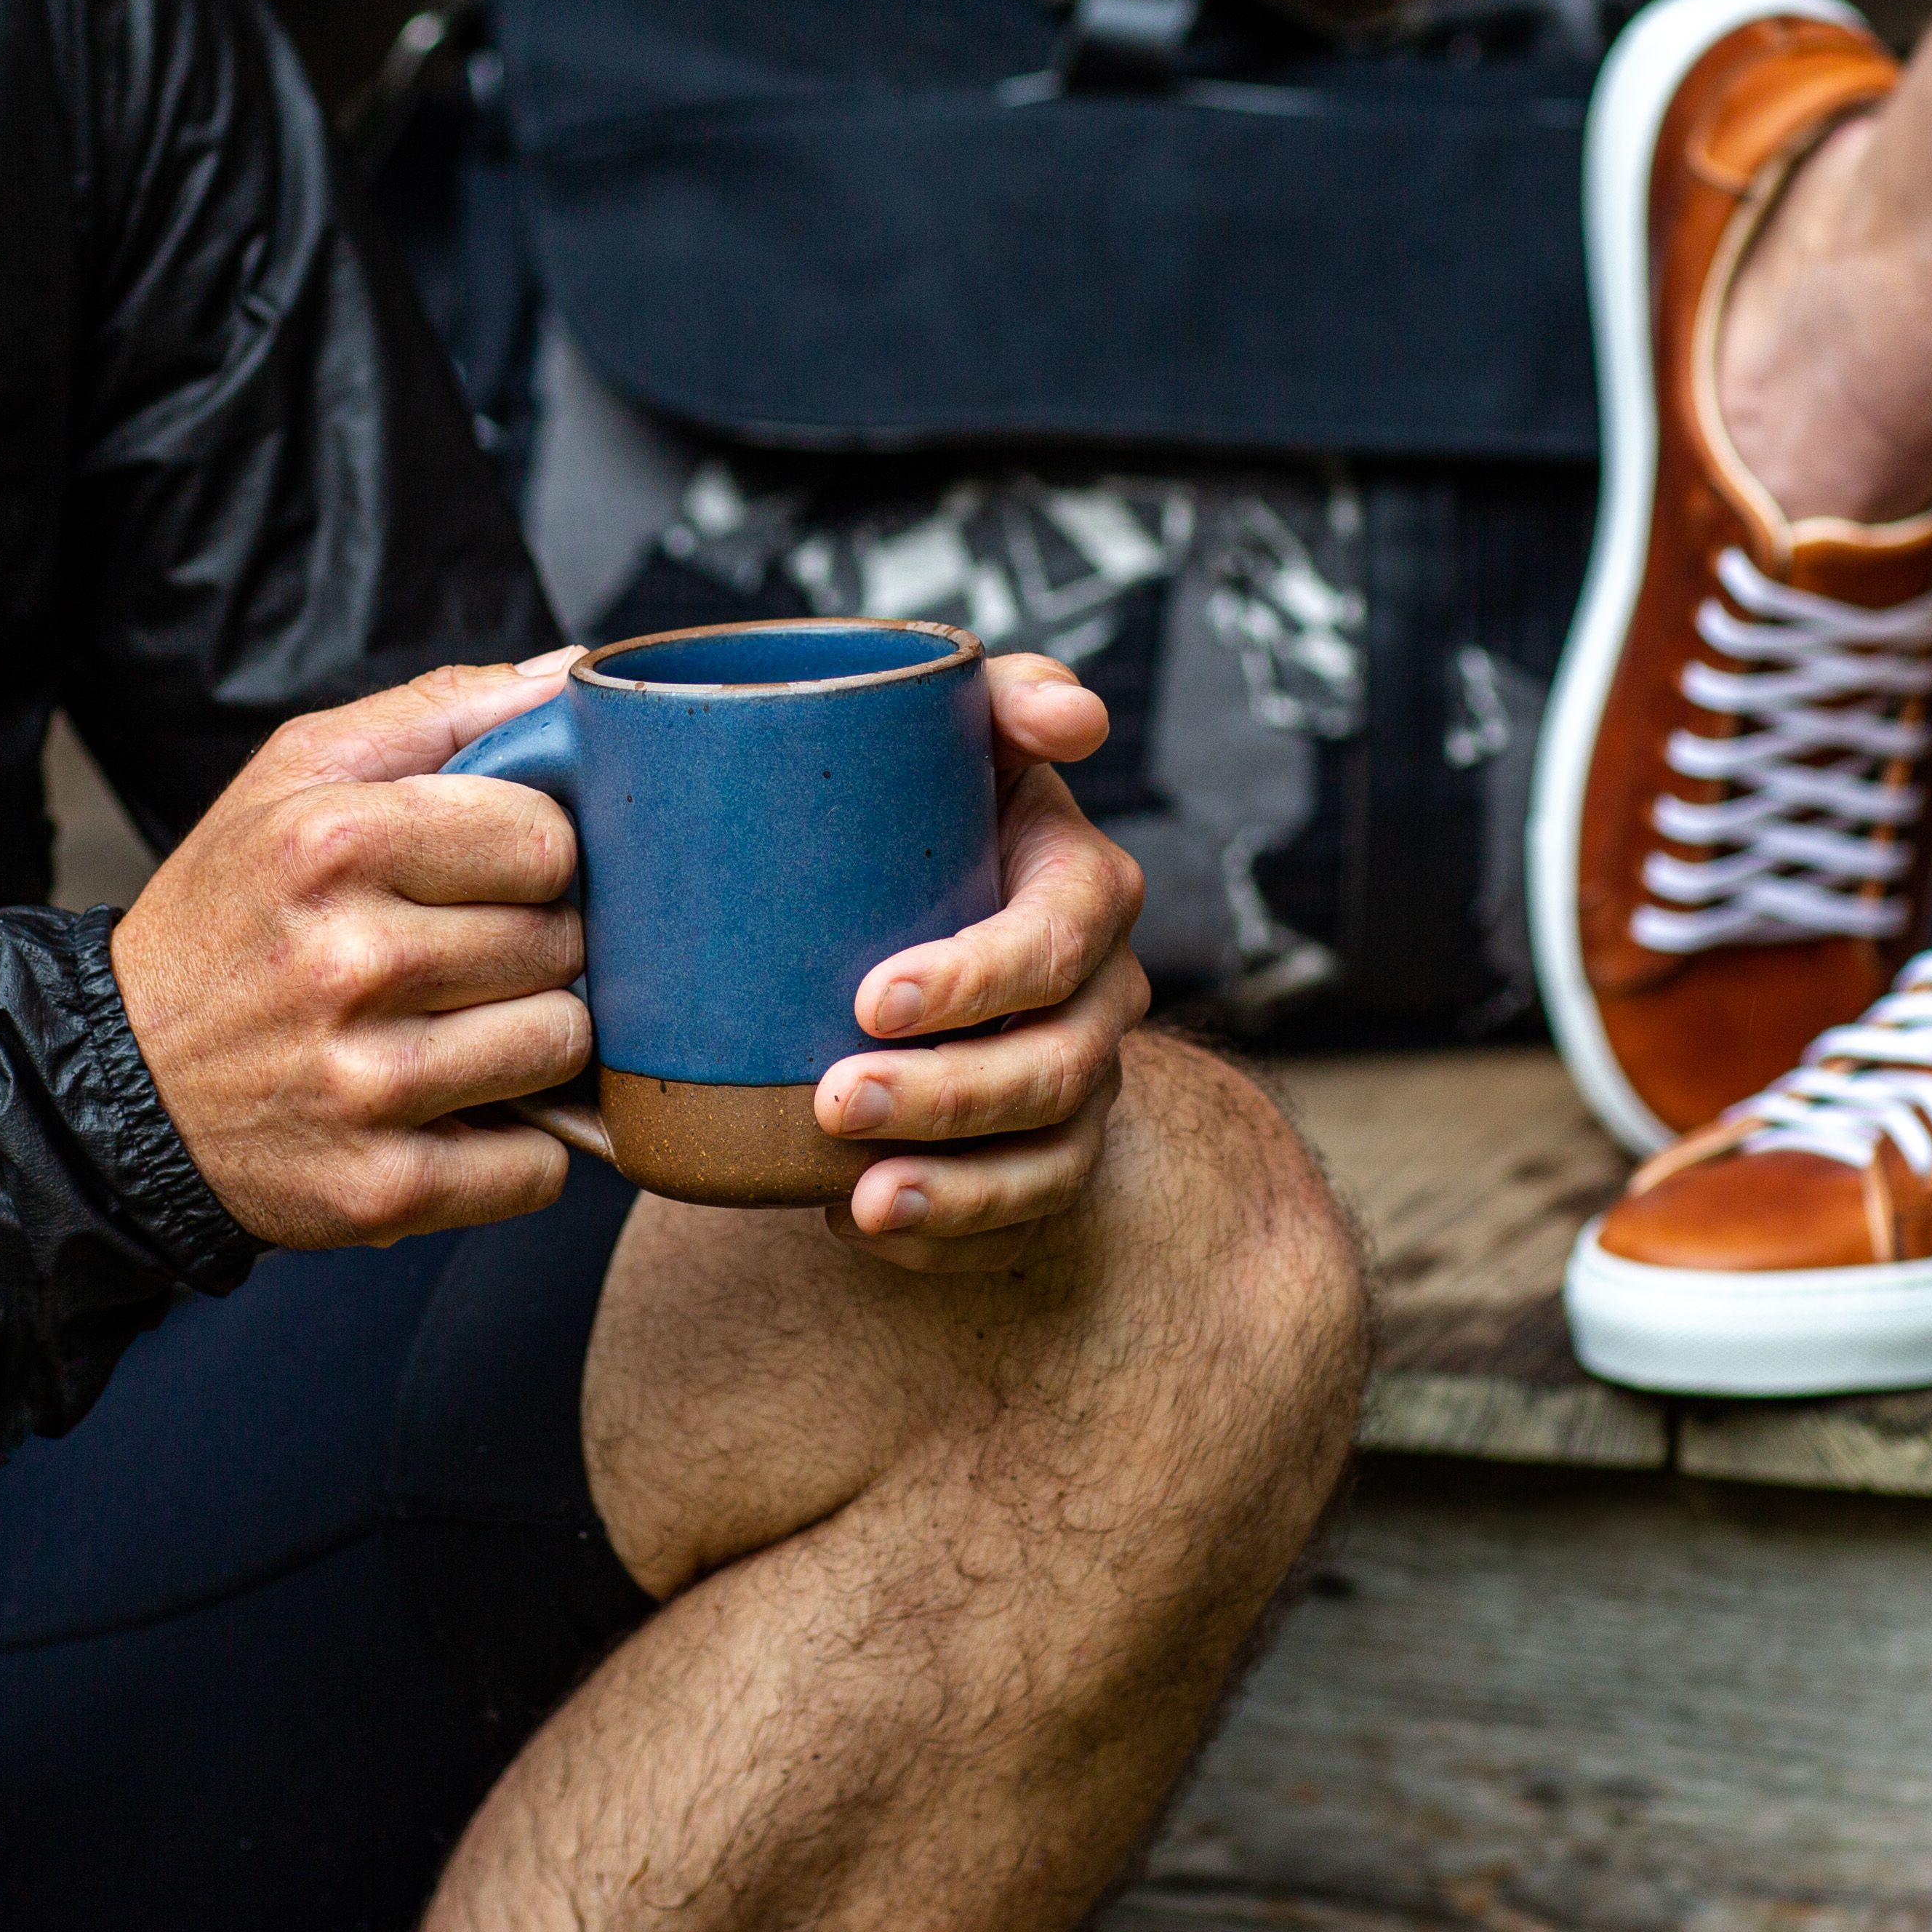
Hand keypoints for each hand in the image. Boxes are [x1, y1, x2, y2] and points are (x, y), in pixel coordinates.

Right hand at [110, 657, 592, 1252]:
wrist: (117, 1089)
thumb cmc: (227, 919)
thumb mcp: (290, 778)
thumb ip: (435, 713)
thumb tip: (570, 675)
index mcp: (329, 842)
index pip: (545, 837)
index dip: (537, 855)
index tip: (492, 874)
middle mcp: (347, 961)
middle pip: (562, 941)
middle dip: (535, 945)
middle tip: (467, 957)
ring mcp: (367, 1084)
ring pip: (563, 1045)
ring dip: (532, 1042)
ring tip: (459, 1030)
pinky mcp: (382, 1187)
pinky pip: (539, 1167)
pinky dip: (517, 1147)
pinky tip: (454, 1113)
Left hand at [813, 654, 1151, 1272]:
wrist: (856, 909)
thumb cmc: (896, 813)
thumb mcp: (939, 735)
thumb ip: (999, 696)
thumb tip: (1074, 719)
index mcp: (1078, 886)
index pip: (1059, 937)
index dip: (980, 976)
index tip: (870, 999)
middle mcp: (1096, 993)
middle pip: (1057, 1066)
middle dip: (952, 1095)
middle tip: (836, 1099)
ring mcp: (1074, 1087)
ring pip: (1049, 1160)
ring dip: (956, 1185)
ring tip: (859, 1193)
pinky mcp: (1035, 1164)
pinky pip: (1017, 1223)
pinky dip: (945, 1234)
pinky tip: (857, 1223)